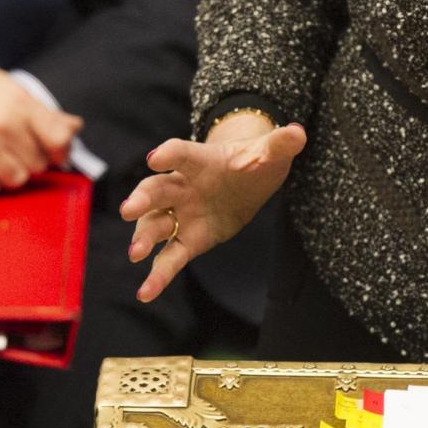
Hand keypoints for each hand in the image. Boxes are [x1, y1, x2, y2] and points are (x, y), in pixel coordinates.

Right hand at [0, 43, 81, 196]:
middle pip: (38, 163)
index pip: (59, 138)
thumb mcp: (2, 85)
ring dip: (8, 174)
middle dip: (30, 160)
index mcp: (17, 101)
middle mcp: (2, 124)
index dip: (61, 150)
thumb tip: (74, 126)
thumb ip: (38, 111)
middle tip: (14, 152)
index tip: (54, 152)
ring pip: (15, 180)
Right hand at [122, 115, 306, 303]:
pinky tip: (145, 294)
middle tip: (129, 209)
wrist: (246, 183)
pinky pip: (169, 257)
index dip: (169, 154)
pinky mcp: (188, 239)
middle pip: (157, 190)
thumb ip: (280, 144)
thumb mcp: (269, 153)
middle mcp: (182, 186)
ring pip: (155, 224)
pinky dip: (157, 276)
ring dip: (143, 237)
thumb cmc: (252, 163)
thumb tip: (299, 133)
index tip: (156, 158)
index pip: (181, 153)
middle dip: (142, 199)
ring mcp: (180, 214)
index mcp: (199, 161)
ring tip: (135, 253)